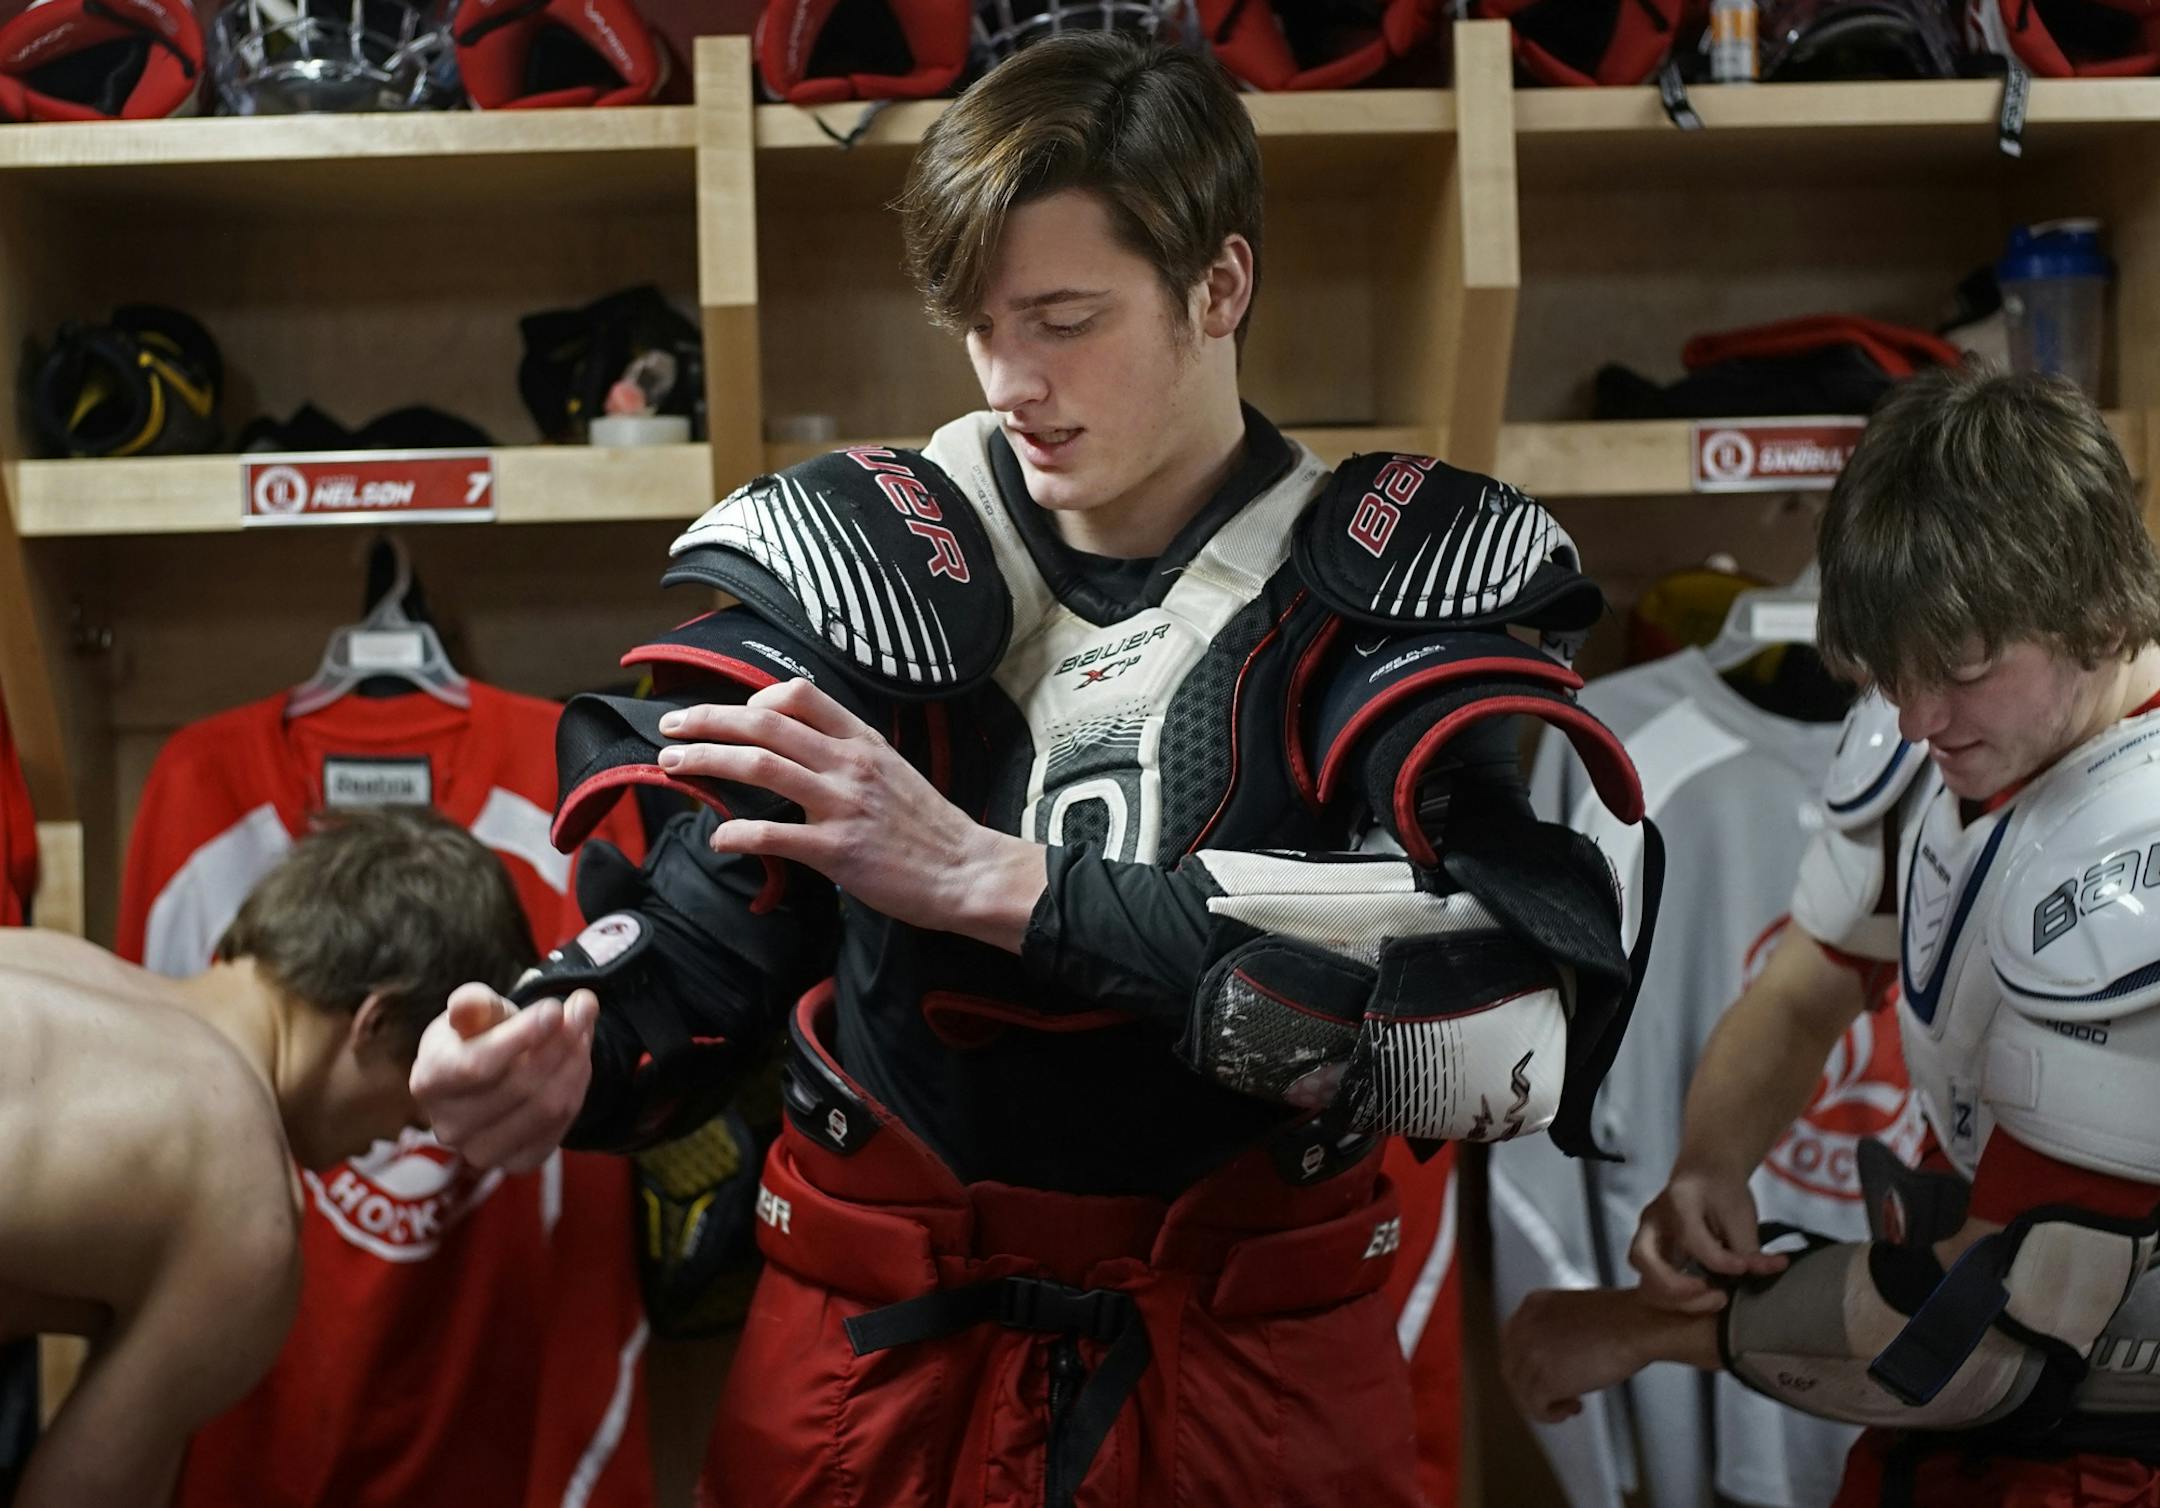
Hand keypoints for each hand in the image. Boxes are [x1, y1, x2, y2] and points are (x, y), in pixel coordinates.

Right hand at [410, 982, 595, 1171]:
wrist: (492, 1072)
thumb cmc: (479, 1035)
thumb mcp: (475, 1011)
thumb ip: (472, 1004)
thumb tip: (467, 1004)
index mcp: (430, 1081)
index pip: (476, 1065)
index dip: (521, 1036)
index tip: (554, 1008)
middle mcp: (449, 1126)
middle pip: (520, 1085)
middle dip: (562, 1041)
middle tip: (583, 1007)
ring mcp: (481, 1151)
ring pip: (547, 1107)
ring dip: (576, 1062)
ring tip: (584, 1028)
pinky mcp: (516, 1162)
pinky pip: (561, 1127)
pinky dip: (577, 1087)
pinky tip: (578, 1059)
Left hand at [654, 679, 1046, 951]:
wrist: (965, 870)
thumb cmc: (928, 827)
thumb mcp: (892, 769)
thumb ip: (847, 753)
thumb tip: (799, 747)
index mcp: (862, 741)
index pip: (800, 695)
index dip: (754, 698)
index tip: (730, 713)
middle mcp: (849, 764)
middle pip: (763, 724)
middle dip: (707, 721)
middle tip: (670, 726)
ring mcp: (842, 804)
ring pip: (760, 766)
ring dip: (706, 762)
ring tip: (671, 765)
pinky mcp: (837, 849)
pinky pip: (773, 834)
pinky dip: (735, 833)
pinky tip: (716, 837)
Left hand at [1503, 1287, 1715, 1424]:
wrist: (1638, 1324)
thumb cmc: (1622, 1319)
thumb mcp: (1575, 1312)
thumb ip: (1555, 1329)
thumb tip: (1554, 1359)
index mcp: (1532, 1305)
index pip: (1511, 1341)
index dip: (1525, 1364)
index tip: (1544, 1375)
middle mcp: (1525, 1327)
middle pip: (1512, 1367)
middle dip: (1532, 1386)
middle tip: (1557, 1396)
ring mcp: (1532, 1353)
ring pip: (1521, 1390)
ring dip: (1544, 1402)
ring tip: (1571, 1404)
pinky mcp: (1545, 1379)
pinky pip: (1534, 1407)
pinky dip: (1551, 1414)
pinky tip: (1574, 1408)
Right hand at [1628, 1164, 1785, 1312]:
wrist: (1705, 1176)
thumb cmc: (1722, 1191)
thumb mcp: (1741, 1212)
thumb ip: (1749, 1246)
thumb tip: (1765, 1271)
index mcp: (1676, 1201)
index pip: (1691, 1238)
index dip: (1721, 1261)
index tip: (1746, 1268)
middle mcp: (1652, 1222)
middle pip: (1644, 1260)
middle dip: (1679, 1288)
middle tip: (1720, 1295)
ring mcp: (1646, 1241)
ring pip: (1644, 1280)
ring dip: (1678, 1301)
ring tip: (1716, 1300)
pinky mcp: (1653, 1259)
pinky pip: (1654, 1287)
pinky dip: (1678, 1301)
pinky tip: (1706, 1299)